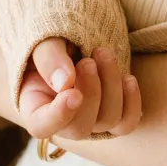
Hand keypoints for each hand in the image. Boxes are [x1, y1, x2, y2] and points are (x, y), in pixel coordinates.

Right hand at [18, 44, 140, 142]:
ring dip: (111, 86)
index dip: (58, 116)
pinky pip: (127, 123)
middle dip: (91, 93)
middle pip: (80, 129)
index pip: (42, 127)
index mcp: (35, 108)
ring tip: (104, 54)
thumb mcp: (44, 42)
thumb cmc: (53, 39)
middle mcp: (63, 122)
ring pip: (107, 121)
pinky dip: (132, 102)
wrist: (75, 36)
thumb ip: (49, 59)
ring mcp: (91, 121)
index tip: (73, 93)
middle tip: (88, 61)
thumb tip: (65, 83)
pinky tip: (128, 78)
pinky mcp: (113, 114)